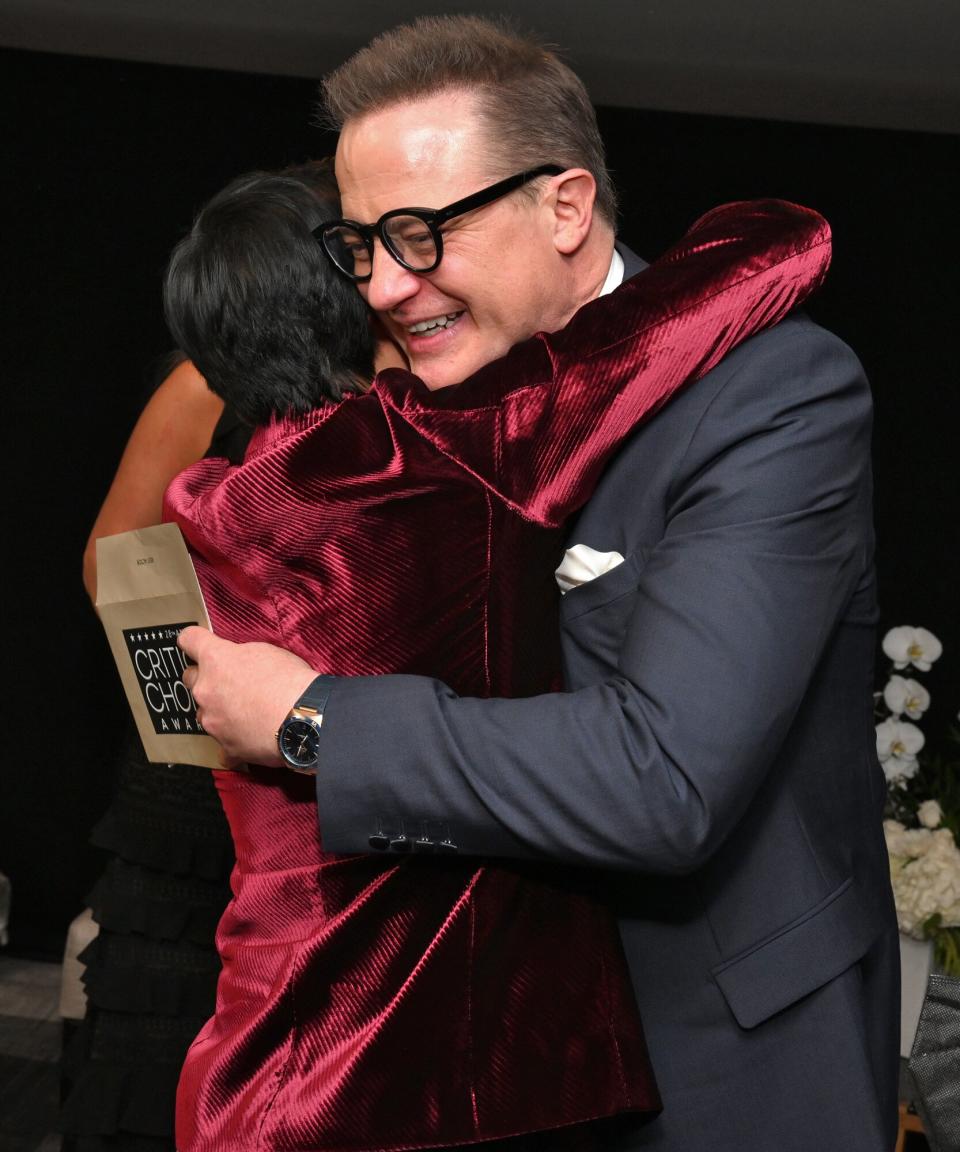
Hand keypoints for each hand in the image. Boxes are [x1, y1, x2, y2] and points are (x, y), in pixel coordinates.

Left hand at [178, 627, 316, 766]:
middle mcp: (206, 689)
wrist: (304, 718)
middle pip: (190, 677)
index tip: (198, 643)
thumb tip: (238, 662)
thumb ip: (242, 656)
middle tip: (230, 681)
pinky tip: (248, 739)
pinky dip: (233, 743)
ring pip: (204, 712)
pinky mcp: (226, 745)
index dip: (193, 640)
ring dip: (218, 710)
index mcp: (216, 659)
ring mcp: (212, 720)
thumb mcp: (267, 651)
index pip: (189, 640)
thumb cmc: (290, 680)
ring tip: (246, 712)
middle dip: (206, 678)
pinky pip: (222, 746)